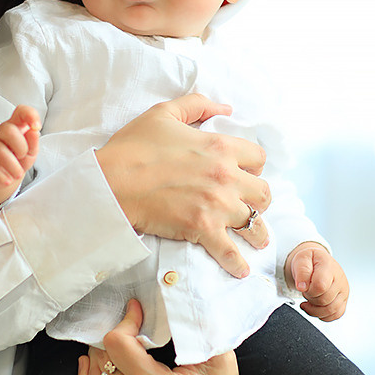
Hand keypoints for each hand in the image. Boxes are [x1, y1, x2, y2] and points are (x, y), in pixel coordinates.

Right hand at [0, 105, 39, 208]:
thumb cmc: (15, 159)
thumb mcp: (29, 152)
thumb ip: (33, 143)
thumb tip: (34, 132)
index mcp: (15, 126)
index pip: (21, 111)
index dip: (30, 115)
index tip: (36, 127)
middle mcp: (0, 132)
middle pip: (8, 130)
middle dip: (20, 147)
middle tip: (22, 156)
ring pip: (0, 152)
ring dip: (13, 167)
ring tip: (17, 173)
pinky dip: (2, 176)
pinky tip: (6, 179)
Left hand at [76, 299, 261, 374]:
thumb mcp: (219, 358)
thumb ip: (199, 327)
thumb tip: (183, 295)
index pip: (116, 343)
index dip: (124, 322)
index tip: (135, 312)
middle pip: (102, 360)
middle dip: (112, 338)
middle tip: (126, 327)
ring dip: (97, 358)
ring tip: (107, 344)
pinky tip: (88, 368)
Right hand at [95, 94, 270, 278]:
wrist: (112, 181)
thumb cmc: (133, 147)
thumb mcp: (164, 114)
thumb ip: (197, 105)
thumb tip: (224, 108)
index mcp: (220, 147)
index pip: (258, 158)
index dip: (253, 166)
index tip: (246, 174)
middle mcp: (226, 176)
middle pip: (263, 192)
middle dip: (258, 199)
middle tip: (250, 205)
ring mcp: (216, 204)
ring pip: (254, 223)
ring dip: (256, 232)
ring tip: (256, 239)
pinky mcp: (202, 229)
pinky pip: (229, 251)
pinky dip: (237, 262)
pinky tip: (241, 269)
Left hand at [284, 243, 348, 321]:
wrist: (317, 262)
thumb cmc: (310, 260)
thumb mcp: (301, 258)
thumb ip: (301, 271)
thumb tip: (302, 287)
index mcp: (329, 267)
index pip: (321, 286)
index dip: (308, 290)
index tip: (302, 286)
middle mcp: (340, 280)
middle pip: (324, 300)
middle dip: (310, 298)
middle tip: (306, 289)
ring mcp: (343, 291)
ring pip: (331, 310)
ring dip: (315, 309)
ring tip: (309, 298)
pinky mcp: (343, 301)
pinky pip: (335, 315)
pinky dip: (322, 315)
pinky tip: (315, 307)